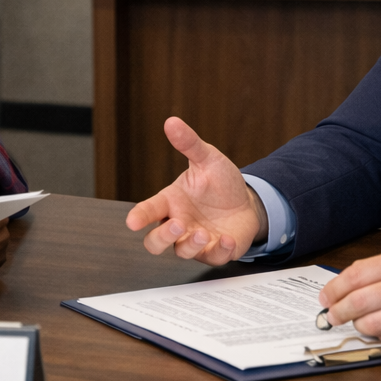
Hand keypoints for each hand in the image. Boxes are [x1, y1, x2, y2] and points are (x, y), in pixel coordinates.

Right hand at [124, 117, 264, 263]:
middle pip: (155, 242)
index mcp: (171, 202)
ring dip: (190, 245)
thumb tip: (172, 122)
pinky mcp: (215, 252)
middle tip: (178, 224)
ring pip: (180, 252)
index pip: (148, 210)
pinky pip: (211, 258)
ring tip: (204, 232)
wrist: (247, 202)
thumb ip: (189, 144)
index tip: (132, 221)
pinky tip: (227, 239)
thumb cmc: (220, 183)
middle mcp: (179, 224)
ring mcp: (195, 241)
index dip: (139, 216)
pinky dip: (218, 251)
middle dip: (162, 236)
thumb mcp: (208, 159)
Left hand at [317, 248, 380, 347]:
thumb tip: (350, 282)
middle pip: (360, 300)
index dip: (335, 287)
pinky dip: (380, 336)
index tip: (325, 296)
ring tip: (357, 323)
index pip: (358, 274)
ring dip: (358, 326)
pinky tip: (379, 331)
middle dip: (338, 311)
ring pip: (373, 322)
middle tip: (330, 316)